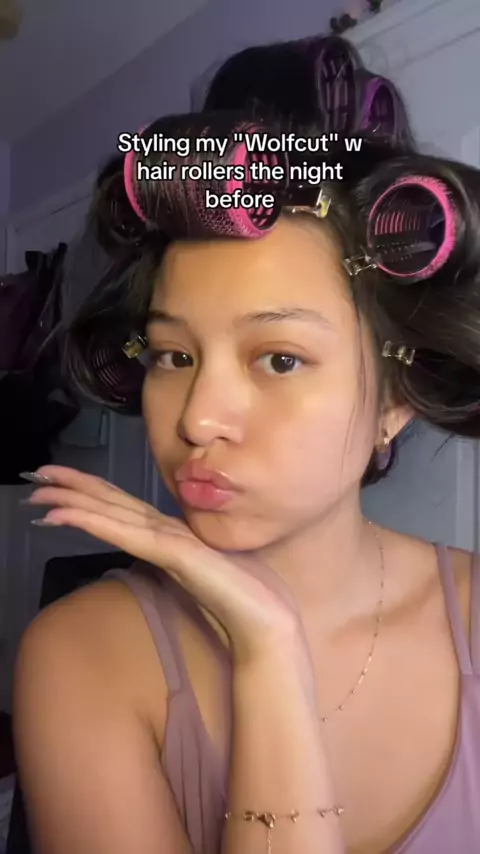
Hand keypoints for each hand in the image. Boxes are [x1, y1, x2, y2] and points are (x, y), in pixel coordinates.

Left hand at [25, 466, 303, 664]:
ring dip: (73, 497)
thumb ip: (182, 558)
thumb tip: (165, 554)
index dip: (92, 492)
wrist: (266, 620)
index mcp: (173, 533)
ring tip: (39, 487)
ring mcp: (169, 538)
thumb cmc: (241, 599)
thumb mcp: (201, 575)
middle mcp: (167, 528)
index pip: (124, 507)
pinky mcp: (173, 551)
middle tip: (37, 473)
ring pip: (112, 511)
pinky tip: (64, 515)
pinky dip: (91, 520)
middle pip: (113, 501)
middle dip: (74, 485)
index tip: (60, 485)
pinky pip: (123, 532)